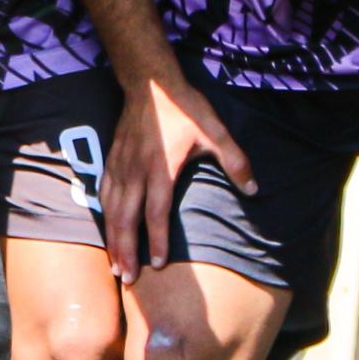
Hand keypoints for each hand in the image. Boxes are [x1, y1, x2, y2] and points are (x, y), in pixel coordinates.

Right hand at [103, 69, 254, 278]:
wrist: (150, 81)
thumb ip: (235, 160)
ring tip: (116, 265)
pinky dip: (104, 216)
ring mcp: (120, 167)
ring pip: (111, 211)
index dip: (157, 241)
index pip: (156, 213)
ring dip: (113, 240)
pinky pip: (104, 194)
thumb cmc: (184, 108)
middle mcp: (136, 172)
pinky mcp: (112, 160)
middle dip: (126, 251)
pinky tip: (107, 230)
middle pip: (126, 220)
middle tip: (128, 278)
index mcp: (160, 169)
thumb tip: (254, 189)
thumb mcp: (215, 130)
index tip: (159, 265)